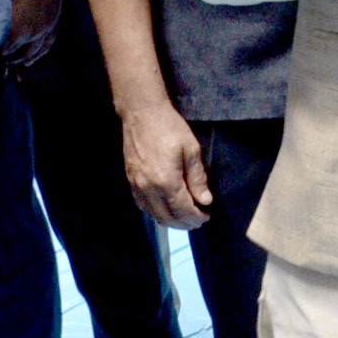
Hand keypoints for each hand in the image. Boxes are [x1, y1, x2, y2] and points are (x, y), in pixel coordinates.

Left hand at [3, 0, 62, 73]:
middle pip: (21, 53)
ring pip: (35, 51)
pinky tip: (29, 60)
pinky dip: (38, 53)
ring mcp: (48, 28)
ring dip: (22, 58)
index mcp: (21, 25)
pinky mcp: (55, 24)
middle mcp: (36, 30)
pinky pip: (47, 44)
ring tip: (9, 63)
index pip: (7, 48)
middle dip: (8, 57)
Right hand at [121, 99, 211, 229]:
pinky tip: (165, 210)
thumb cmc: (170, 128)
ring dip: (170, 221)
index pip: (183, 210)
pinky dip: (155, 213)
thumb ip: (197, 178)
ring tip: (184, 219)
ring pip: (153, 214)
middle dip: (184, 223)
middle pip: (167, 217)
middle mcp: (149, 188)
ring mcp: (137, 186)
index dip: (196, 217)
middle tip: (197, 221)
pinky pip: (142, 205)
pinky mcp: (130, 181)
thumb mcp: (191, 150)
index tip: (206, 216)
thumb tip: (205, 200)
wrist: (141, 113)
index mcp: (166, 181)